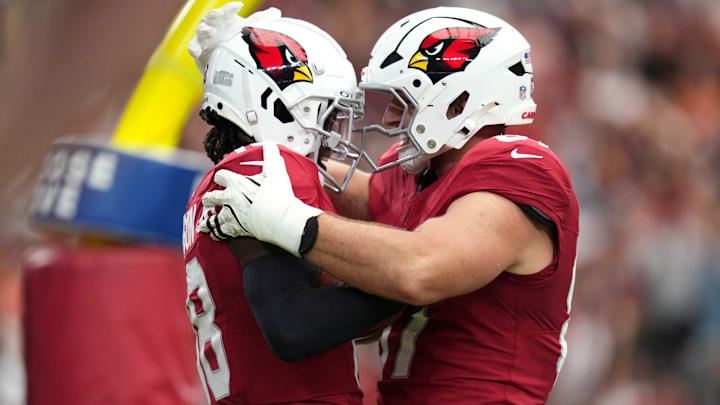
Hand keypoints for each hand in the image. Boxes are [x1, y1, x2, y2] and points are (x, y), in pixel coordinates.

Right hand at [188, 3, 281, 70]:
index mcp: (226, 19)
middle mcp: (214, 25)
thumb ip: (260, 21)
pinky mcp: (198, 50)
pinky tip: (195, 50)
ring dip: (204, 29)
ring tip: (209, 31)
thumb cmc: (236, 39)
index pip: (228, 11)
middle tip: (218, 14)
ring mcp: (205, 37)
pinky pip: (193, 47)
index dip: (232, 7)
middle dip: (214, 15)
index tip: (239, 6)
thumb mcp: (249, 30)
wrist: (226, 60)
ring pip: (201, 30)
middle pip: (212, 17)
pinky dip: (194, 47)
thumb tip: (276, 13)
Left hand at [200, 142, 322, 255]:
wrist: (278, 217)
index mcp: (236, 183)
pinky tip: (214, 235)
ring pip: (213, 218)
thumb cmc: (276, 192)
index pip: (221, 176)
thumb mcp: (275, 170)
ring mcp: (231, 214)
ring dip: (208, 221)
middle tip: (208, 199)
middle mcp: (230, 198)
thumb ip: (271, 155)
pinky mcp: (235, 228)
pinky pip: (221, 232)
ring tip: (203, 224)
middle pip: (212, 197)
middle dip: (210, 198)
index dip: (221, 176)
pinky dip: (216, 233)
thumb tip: (270, 143)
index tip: (222, 177)